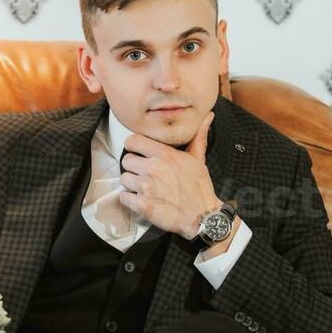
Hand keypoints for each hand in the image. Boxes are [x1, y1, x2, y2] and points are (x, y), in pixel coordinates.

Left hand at [119, 110, 219, 239]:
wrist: (202, 217)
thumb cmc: (199, 188)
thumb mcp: (198, 159)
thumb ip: (197, 137)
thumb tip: (208, 116)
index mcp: (164, 155)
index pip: (132, 141)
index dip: (133, 147)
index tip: (138, 154)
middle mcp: (153, 168)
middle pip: (126, 161)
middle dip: (133, 168)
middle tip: (145, 176)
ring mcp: (146, 187)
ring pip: (123, 179)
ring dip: (131, 185)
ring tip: (145, 189)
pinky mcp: (141, 205)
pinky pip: (123, 197)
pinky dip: (129, 200)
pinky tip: (142, 200)